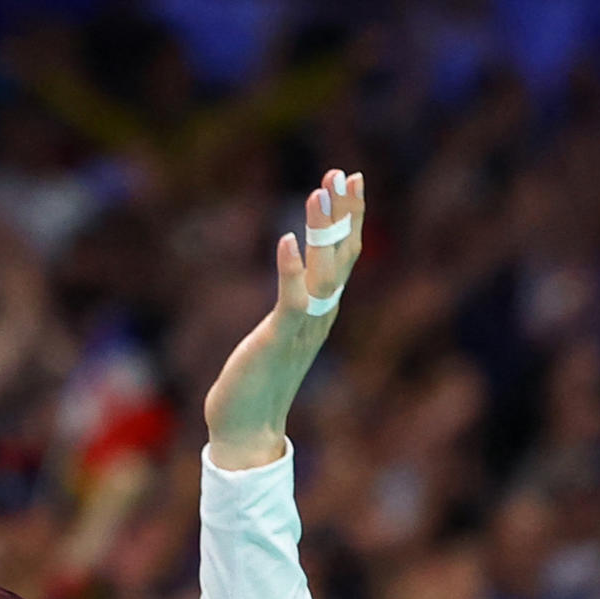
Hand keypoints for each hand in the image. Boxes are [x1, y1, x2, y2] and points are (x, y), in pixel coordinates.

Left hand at [203, 170, 365, 468]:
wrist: (247, 427)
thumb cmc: (258, 380)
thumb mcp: (282, 332)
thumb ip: (295, 305)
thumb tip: (298, 279)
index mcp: (323, 309)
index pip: (344, 254)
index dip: (350, 217)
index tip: (352, 179)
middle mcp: (321, 314)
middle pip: (342, 255)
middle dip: (344, 212)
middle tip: (345, 172)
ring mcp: (303, 327)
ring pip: (323, 270)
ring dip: (322, 231)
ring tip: (319, 192)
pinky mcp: (279, 338)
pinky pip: (292, 298)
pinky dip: (291, 269)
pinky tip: (287, 239)